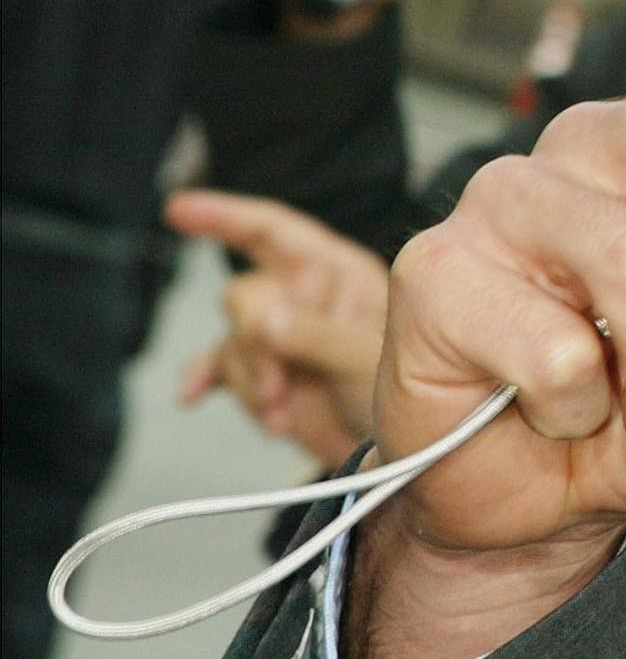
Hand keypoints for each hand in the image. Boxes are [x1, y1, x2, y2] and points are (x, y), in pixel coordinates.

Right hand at [167, 190, 387, 467]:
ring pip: (231, 341)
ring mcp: (280, 334)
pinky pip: (218, 367)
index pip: (273, 230)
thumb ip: (317, 336)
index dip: (226, 215)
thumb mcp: (367, 356)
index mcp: (336, 272)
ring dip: (249, 381)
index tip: (179, 208)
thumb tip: (265, 317)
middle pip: (244, 296)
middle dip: (254, 345)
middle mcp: (304, 295)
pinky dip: (209, 381)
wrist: (401, 449)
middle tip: (279, 386)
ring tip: (283, 412)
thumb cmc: (413, 388)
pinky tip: (193, 394)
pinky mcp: (263, 371)